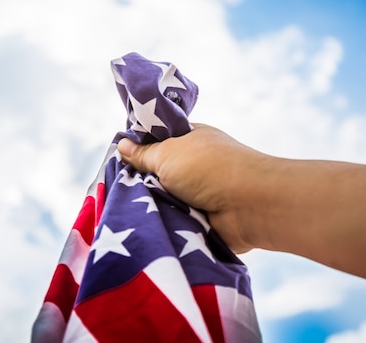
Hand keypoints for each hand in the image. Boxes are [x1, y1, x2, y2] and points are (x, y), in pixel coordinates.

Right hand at [117, 124, 270, 253]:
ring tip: (128, 210)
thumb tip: (122, 145)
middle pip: (155, 172)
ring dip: (151, 204)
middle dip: (140, 181)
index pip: (155, 141)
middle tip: (116, 188)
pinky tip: (144, 225)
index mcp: (189, 140)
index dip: (136, 149)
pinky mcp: (199, 218)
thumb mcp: (168, 154)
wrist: (250, 206)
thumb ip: (143, 153)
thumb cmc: (210, 168)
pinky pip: (171, 219)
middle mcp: (192, 164)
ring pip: (160, 198)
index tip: (116, 160)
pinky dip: (163, 221)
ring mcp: (197, 193)